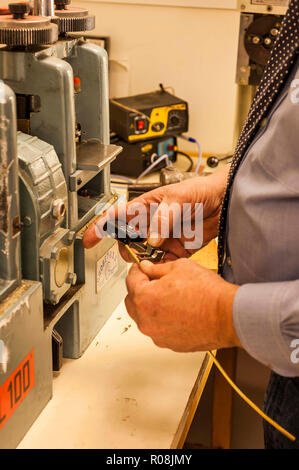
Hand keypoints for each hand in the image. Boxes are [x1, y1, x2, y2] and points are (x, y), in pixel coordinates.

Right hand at [82, 166, 229, 262]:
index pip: (116, 217)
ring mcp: (163, 238)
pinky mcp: (177, 250)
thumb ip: (164, 218)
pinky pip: (164, 263)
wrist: (224, 202)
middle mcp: (152, 224)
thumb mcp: (180, 197)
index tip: (88, 240)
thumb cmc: (201, 190)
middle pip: (128, 241)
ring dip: (144, 261)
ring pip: (144, 254)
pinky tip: (165, 267)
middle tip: (135, 254)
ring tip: (151, 261)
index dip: (100, 228)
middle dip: (127, 250)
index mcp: (146, 207)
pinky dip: (162, 267)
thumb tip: (152, 238)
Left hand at [125, 258, 240, 351]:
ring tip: (171, 297)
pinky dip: (163, 320)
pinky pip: (158, 329)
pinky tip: (178, 311)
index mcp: (144, 299)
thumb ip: (157, 268)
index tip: (143, 268)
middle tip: (155, 281)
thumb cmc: (208, 294)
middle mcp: (146, 321)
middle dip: (140, 289)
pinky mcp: (169, 344)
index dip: (138, 270)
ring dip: (151, 306)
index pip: (131, 280)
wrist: (228, 316)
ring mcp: (157, 335)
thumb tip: (147, 268)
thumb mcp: (179, 267)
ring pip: (144, 317)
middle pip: (132, 301)